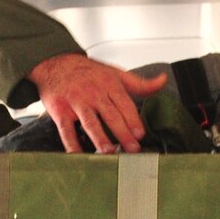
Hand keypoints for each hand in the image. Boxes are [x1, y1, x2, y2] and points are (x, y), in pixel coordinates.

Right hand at [26, 54, 166, 152]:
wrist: (56, 62)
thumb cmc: (88, 72)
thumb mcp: (116, 73)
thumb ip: (140, 83)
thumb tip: (163, 81)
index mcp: (109, 84)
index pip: (124, 104)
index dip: (133, 119)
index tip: (140, 134)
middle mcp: (93, 93)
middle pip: (110, 115)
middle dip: (122, 133)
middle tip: (132, 149)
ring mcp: (76, 102)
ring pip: (90, 122)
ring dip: (99, 138)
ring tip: (109, 152)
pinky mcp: (60, 110)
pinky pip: (66, 129)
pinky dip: (71, 144)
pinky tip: (78, 155)